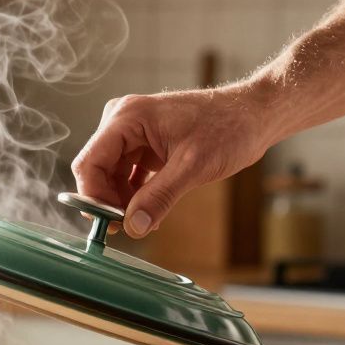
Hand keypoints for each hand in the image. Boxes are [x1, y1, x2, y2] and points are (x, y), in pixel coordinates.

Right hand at [71, 85, 273, 237]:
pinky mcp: (144, 145)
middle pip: (96, 171)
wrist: (254, 116)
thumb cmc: (228, 128)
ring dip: (124, 202)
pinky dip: (135, 196)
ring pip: (110, 177)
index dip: (94, 197)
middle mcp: (123, 121)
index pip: (90, 162)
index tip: (111, 223)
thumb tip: (132, 227)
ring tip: (148, 220)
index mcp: (127, 117)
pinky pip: (126, 175)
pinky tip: (151, 212)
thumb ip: (158, 197)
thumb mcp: (192, 167)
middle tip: (130, 226)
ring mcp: (133, 133)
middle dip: (109, 202)